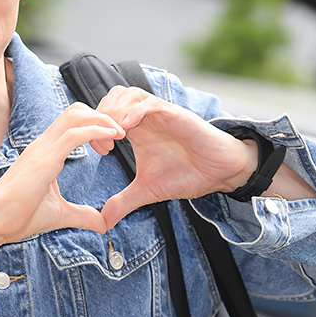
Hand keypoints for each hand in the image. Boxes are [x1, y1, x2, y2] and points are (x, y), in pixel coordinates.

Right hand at [0, 104, 125, 266]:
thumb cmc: (16, 218)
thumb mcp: (59, 215)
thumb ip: (82, 215)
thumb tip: (102, 224)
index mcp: (44, 152)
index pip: (72, 123)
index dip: (95, 127)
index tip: (109, 146)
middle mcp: (43, 144)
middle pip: (76, 111)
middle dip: (102, 118)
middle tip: (118, 138)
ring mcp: (42, 149)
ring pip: (76, 115)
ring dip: (103, 120)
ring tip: (119, 134)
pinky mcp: (44, 159)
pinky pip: (75, 134)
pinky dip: (97, 130)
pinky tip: (113, 138)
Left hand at [90, 86, 255, 227]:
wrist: (219, 173)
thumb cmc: (187, 174)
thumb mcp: (148, 191)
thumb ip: (123, 202)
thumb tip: (103, 222)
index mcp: (136, 130)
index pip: (105, 114)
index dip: (95, 129)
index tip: (100, 152)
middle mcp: (145, 117)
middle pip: (112, 97)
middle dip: (101, 117)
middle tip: (104, 144)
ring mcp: (160, 113)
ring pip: (128, 94)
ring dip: (115, 112)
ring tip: (114, 137)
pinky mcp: (175, 114)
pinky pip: (150, 103)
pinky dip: (134, 112)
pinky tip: (127, 129)